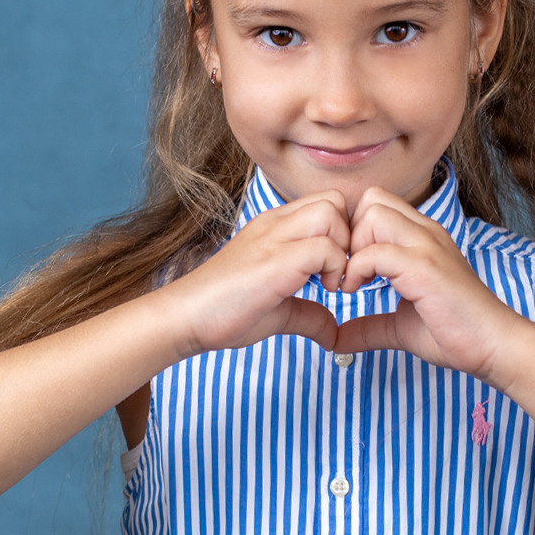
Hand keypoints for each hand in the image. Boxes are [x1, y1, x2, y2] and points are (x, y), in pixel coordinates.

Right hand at [168, 190, 349, 355]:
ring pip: (333, 213)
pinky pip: (325, 246)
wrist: (185, 318)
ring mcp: (273, 237)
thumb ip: (309, 315)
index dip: (344, 234)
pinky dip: (335, 268)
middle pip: (336, 199)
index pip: (327, 203)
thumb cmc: (224, 312)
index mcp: (275, 227)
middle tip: (340, 272)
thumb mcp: (279, 312)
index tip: (338, 270)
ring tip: (330, 281)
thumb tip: (334, 334)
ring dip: (343, 248)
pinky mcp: (274, 259)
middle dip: (350, 235)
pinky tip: (323, 291)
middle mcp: (275, 223)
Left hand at [334, 187, 519, 378]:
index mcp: (422, 238)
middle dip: (349, 232)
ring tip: (353, 282)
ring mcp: (427, 246)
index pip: (376, 202)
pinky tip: (356, 292)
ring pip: (372, 214)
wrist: (494, 346)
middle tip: (347, 270)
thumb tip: (336, 340)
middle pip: (370, 199)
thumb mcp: (400, 326)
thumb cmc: (455, 334)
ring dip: (353, 247)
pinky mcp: (425, 267)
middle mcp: (426, 233)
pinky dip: (357, 270)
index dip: (352, 230)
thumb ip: (369, 326)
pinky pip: (376, 251)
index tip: (348, 267)